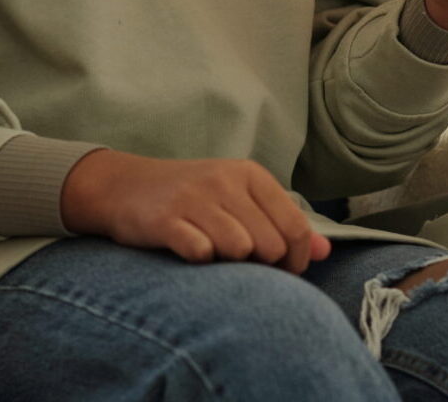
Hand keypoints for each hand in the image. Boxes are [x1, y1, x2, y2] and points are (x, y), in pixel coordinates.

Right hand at [59, 150, 331, 272]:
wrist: (124, 187)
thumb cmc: (191, 198)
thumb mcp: (238, 199)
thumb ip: (281, 222)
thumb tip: (324, 251)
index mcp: (250, 175)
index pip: (295, 227)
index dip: (294, 261)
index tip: (280, 272)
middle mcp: (225, 182)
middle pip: (270, 245)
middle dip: (260, 265)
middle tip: (239, 263)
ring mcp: (195, 199)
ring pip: (239, 250)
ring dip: (229, 264)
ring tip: (214, 255)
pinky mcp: (166, 219)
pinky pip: (201, 252)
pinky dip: (200, 260)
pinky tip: (191, 253)